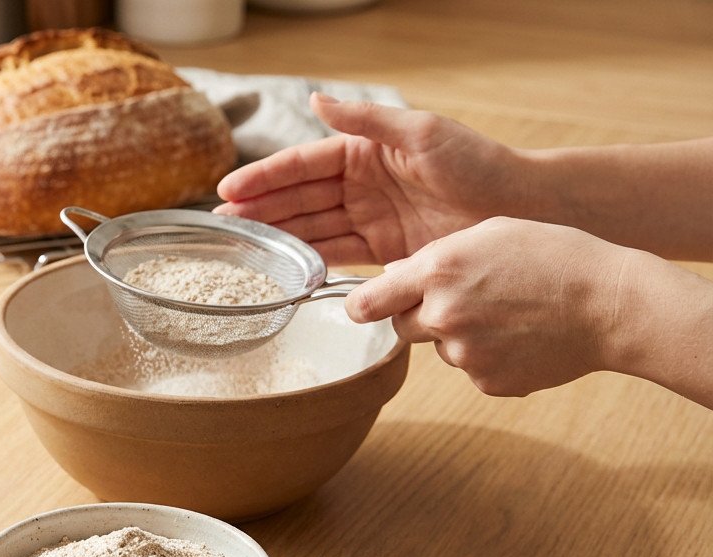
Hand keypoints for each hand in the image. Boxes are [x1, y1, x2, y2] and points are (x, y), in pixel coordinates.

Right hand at [214, 94, 522, 264]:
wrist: (522, 209)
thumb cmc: (479, 164)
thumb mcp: (420, 133)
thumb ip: (365, 120)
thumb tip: (316, 100)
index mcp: (365, 151)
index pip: (303, 164)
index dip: (264, 176)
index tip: (229, 189)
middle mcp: (362, 184)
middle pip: (299, 198)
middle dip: (259, 210)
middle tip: (221, 225)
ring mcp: (371, 218)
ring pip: (312, 228)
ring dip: (277, 238)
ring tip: (241, 250)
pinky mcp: (385, 251)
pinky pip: (338, 255)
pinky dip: (310, 262)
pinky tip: (284, 270)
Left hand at [344, 217, 636, 396]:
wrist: (610, 304)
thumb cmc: (554, 256)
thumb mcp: (489, 233)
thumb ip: (434, 257)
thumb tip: (392, 279)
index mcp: (437, 271)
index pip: (368, 302)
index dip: (362, 306)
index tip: (361, 309)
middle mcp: (442, 315)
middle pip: (402, 327)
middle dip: (420, 315)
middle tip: (466, 299)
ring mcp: (464, 354)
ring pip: (442, 347)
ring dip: (461, 335)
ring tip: (509, 314)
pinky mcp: (487, 382)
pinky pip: (472, 369)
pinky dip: (489, 357)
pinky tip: (521, 336)